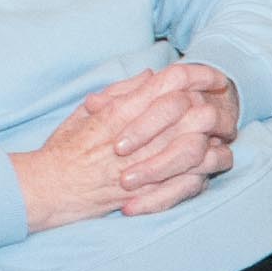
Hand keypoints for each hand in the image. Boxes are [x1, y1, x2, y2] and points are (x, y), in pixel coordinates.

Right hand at [14, 65, 233, 229]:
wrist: (48, 189)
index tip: (214, 78)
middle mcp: (136, 137)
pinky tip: (206, 170)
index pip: (171, 83)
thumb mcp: (87, 112)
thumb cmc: (64, 150)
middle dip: (213, 110)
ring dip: (213, 144)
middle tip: (223, 113)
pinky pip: (188, 183)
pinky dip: (203, 174)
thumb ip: (120, 93)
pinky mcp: (147, 194)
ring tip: (219, 142)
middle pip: (192, 112)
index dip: (200, 76)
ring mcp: (144, 166)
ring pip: (197, 148)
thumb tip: (151, 76)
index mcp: (122, 112)